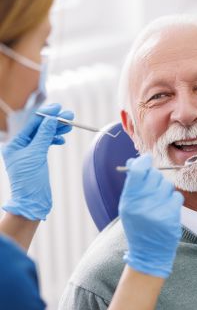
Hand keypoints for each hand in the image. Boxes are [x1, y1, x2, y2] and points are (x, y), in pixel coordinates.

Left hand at [1, 103, 72, 220]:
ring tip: (69, 125)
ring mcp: (28, 152)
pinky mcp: (36, 158)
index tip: (57, 108)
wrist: (32, 201)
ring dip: (56, 129)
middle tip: (68, 115)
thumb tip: (50, 119)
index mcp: (14, 143)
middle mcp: (19, 145)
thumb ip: (43, 136)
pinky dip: (54, 140)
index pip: (30, 123)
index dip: (45, 114)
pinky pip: (45, 144)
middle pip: (38, 128)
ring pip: (43, 135)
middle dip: (53, 121)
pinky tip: (62, 139)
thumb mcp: (36, 155)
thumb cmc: (29, 181)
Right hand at [119, 154, 183, 277]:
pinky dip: (173, 200)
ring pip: (167, 184)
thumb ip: (132, 185)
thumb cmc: (138, 225)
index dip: (143, 162)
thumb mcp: (128, 206)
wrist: (149, 251)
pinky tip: (166, 209)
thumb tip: (135, 161)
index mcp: (129, 201)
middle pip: (154, 175)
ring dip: (164, 190)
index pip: (138, 171)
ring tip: (159, 202)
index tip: (146, 160)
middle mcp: (143, 204)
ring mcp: (159, 210)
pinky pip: (176, 196)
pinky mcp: (172, 216)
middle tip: (152, 187)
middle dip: (155, 178)